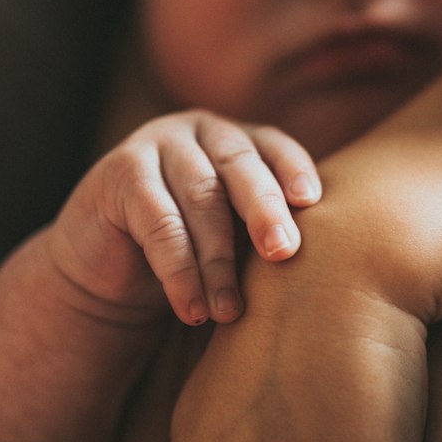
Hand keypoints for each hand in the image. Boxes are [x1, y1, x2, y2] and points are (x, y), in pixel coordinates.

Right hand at [48, 111, 320, 326]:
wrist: (108, 268)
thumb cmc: (192, 251)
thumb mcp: (234, 235)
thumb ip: (268, 231)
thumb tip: (333, 262)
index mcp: (239, 138)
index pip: (275, 146)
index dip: (294, 170)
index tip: (311, 203)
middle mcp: (202, 130)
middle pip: (240, 165)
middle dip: (264, 209)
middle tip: (283, 253)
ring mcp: (157, 143)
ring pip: (200, 197)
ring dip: (218, 260)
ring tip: (231, 312)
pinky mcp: (120, 173)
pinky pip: (158, 222)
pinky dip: (179, 270)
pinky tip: (193, 309)